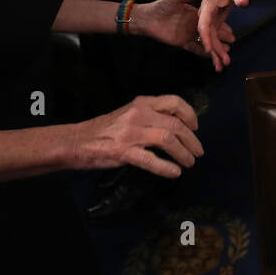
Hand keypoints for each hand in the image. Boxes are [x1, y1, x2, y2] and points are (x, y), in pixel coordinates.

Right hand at [68, 94, 202, 177]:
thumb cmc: (105, 128)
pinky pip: (150, 160)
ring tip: (190, 163)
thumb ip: (150, 115)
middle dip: (192, 139)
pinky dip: (166, 167)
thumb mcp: (129, 113)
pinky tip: (174, 172)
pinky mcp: (123, 152)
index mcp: (142, 103)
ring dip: (183, 153)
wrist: (77, 141)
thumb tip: (177, 125)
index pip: (174, 102)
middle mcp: (138, 114)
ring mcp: (130, 133)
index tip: (196, 127)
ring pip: (167, 139)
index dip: (190, 114)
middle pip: (175, 123)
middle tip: (198, 152)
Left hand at [131, 0, 230, 53]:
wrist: (147, 18)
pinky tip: (211, 56)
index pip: (211, 21)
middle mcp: (193, 25)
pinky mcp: (181, 42)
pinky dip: (202, 52)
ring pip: (204, 42)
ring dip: (215, 48)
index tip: (231, 28)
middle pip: (210, 33)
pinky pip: (194, 49)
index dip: (221, 25)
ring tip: (226, 51)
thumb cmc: (160, 6)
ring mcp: (187, 34)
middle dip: (222, 38)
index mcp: (194, 15)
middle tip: (233, 41)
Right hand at [196, 0, 248, 71]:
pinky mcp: (214, 24)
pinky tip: (222, 59)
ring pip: (210, 39)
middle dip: (214, 50)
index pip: (204, 23)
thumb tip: (244, 3)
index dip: (205, 37)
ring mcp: (209, 20)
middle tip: (223, 63)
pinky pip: (215, 38)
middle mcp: (205, 15)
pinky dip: (218, 48)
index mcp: (207, 6)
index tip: (209, 50)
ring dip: (216, 53)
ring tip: (222, 67)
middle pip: (207, 35)